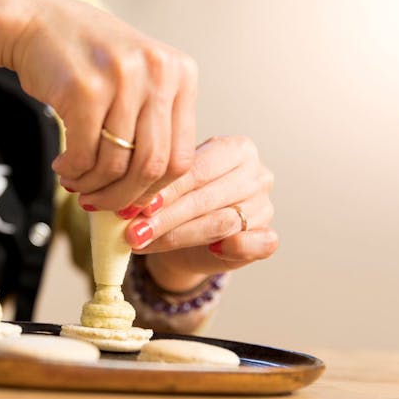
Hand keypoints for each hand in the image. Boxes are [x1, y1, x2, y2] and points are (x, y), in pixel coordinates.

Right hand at [10, 0, 196, 210]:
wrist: (37, 23)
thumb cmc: (88, 61)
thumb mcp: (136, 80)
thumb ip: (151, 126)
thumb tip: (149, 195)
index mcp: (180, 74)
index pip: (181, 157)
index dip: (155, 191)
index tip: (132, 202)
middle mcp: (158, 73)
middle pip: (151, 166)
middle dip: (123, 197)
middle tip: (100, 204)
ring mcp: (123, 79)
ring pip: (117, 165)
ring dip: (93, 186)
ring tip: (77, 184)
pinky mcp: (86, 89)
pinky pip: (85, 155)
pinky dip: (74, 172)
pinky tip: (63, 166)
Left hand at [124, 136, 277, 292]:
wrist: (190, 238)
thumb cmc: (181, 201)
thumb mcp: (171, 186)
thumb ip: (160, 189)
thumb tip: (130, 206)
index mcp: (236, 148)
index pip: (198, 170)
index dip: (164, 191)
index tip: (132, 207)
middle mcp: (256, 174)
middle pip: (208, 197)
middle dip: (166, 217)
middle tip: (133, 232)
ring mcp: (265, 205)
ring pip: (223, 222)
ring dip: (181, 236)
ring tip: (147, 244)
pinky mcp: (268, 236)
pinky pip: (260, 243)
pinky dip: (236, 247)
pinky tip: (213, 250)